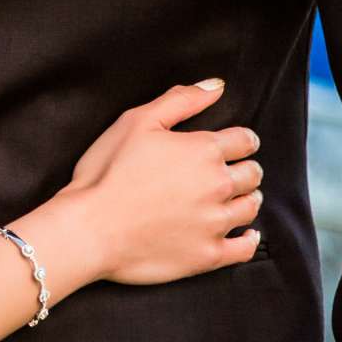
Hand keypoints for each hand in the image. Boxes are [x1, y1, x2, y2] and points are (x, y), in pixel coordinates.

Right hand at [65, 80, 262, 284]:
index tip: (238, 145)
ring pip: (250, 207)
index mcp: (204, 150)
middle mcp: (218, 185)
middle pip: (251, 174)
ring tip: (237, 198)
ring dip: (247, 199)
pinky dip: (248, 239)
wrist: (90, 228)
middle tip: (234, 171)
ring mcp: (215, 223)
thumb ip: (181, 99)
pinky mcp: (207, 255)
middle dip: (246, 169)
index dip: (242, 140)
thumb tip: (216, 86)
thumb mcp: (138, 121)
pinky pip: (244, 248)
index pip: (244, 140)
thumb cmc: (108, 172)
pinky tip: (245, 235)